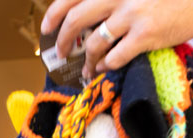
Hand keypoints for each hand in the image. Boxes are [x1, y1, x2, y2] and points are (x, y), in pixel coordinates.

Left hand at [40, 0, 192, 78]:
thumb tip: (87, 17)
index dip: (54, 13)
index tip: (46, 27)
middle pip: (76, 21)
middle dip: (63, 41)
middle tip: (62, 53)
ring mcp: (132, 15)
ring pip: (93, 44)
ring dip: (86, 61)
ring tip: (87, 69)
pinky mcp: (146, 35)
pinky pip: (115, 57)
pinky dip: (106, 65)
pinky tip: (107, 67)